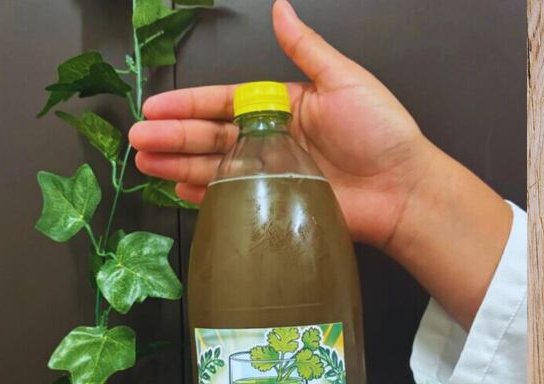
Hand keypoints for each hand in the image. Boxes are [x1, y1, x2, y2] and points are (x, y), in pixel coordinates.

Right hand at [130, 0, 427, 249]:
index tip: (154, 108)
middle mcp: (275, 140)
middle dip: (172, 138)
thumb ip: (306, 48)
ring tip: (144, 164)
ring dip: (179, 166)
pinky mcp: (281, 205)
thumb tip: (281, 7)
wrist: (406, 190)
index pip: (225, 102)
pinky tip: (180, 191)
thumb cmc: (383, 133)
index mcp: (285, 106)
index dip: (188, 105)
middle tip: (137, 141)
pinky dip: (208, 198)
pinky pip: (237, 201)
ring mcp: (276, 175)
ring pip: (217, 168)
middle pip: (212, 136)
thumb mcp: (343, 80)